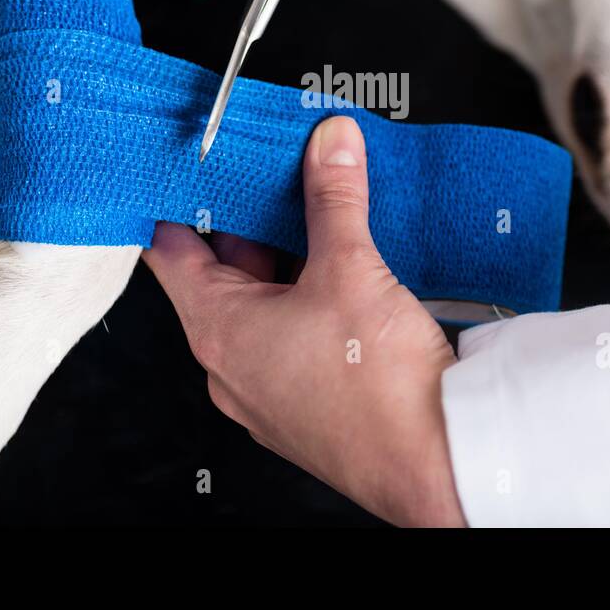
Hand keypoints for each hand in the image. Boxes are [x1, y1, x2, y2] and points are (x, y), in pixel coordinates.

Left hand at [145, 116, 466, 525]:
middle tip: (279, 176)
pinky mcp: (311, 402)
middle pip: (224, 275)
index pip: (172, 252)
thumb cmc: (379, 392)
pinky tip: (350, 273)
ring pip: (265, 306)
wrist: (437, 463)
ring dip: (290, 261)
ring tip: (323, 217)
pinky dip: (313, 299)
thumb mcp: (351, 268)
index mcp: (219, 331)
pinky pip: (296, 336)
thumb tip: (329, 146)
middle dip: (253, 223)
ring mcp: (272, 389)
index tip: (194, 169)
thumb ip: (334, 197)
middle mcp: (234, 366)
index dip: (181, 203)